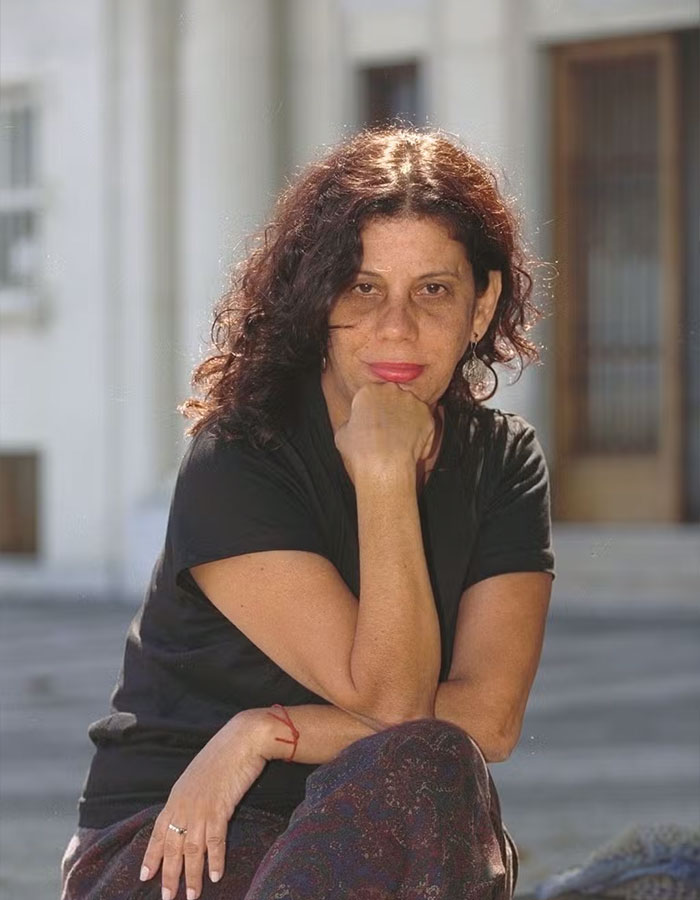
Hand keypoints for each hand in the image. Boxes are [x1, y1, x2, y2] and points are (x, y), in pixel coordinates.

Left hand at [139, 710, 268, 898]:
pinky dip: (215, 860)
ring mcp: (200, 808)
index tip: (145, 876)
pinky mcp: (219, 808)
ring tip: (192, 895)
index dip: (151, 855)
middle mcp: (184, 805)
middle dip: (168, 875)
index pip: (159, 831)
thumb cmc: (223, 754)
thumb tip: (189, 813)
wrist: (241, 739)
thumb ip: (190, 795)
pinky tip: (216, 875)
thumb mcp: (198, 776)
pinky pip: (215, 841)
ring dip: (191, 875)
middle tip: (167, 897)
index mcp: (176, 796)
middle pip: (172, 847)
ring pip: (191, 850)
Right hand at [333, 381, 436, 482]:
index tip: (371, 423)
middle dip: (390, 410)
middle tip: (386, 431)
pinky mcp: (427, 415)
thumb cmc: (360, 451)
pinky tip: (410, 448)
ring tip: (398, 442)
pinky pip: (423, 422)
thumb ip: (352, 422)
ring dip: (406, 420)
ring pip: (409, 408)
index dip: (371, 410)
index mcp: (368, 390)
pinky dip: (420, 433)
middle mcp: (391, 390)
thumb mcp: (342, 433)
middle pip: (392, 397)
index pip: (371, 395)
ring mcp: (411, 401)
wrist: (384, 464)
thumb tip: (355, 426)